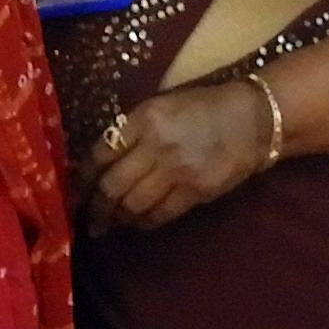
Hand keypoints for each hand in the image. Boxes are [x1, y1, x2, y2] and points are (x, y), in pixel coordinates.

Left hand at [87, 78, 275, 233]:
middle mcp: (156, 145)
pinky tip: (138, 222)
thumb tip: (99, 162)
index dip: (83, 178)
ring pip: (133, 205)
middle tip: (89, 217)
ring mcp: (177, 171)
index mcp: (144, 118)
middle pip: (112, 185)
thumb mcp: (160, 106)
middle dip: (96, 206)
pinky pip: (160, 214)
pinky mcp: (196, 191)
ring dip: (118, 217)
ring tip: (112, 222)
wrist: (252, 119)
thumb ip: (131, 130)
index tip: (75, 191)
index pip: (100, 153)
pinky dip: (144, 222)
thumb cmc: (202, 108)